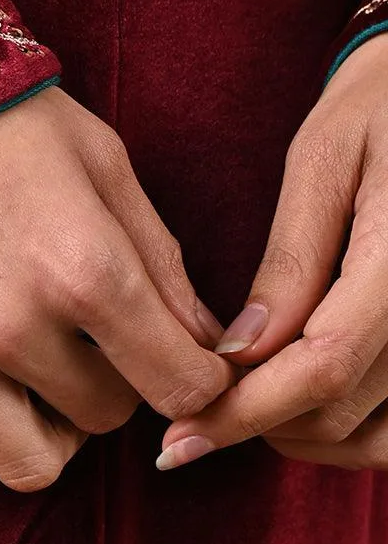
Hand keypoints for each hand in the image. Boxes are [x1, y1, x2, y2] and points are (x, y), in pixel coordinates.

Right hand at [0, 85, 231, 490]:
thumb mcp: (102, 163)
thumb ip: (163, 262)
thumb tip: (211, 348)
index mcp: (83, 267)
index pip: (180, 385)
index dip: (198, 379)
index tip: (185, 363)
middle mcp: (10, 325)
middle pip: (107, 418)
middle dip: (117, 383)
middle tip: (94, 338)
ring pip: (30, 462)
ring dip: (50, 428)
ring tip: (39, 378)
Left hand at [156, 33, 387, 472]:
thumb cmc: (382, 104)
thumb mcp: (325, 160)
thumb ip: (291, 262)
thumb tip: (239, 353)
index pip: (322, 367)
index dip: (243, 411)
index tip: (175, 438)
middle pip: (341, 410)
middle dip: (258, 421)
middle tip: (191, 408)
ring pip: (376, 438)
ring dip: (302, 435)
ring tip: (242, 401)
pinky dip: (349, 429)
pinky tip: (300, 396)